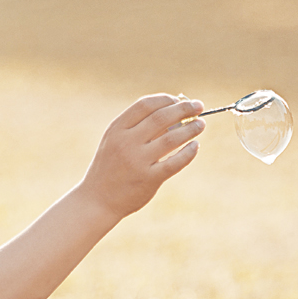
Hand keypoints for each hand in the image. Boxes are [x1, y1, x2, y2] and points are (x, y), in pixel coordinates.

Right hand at [79, 95, 203, 218]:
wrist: (97, 199)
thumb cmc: (110, 167)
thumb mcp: (115, 141)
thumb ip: (137, 127)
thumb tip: (173, 114)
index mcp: (117, 129)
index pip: (145, 105)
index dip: (166, 99)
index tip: (179, 100)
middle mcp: (126, 142)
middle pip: (161, 118)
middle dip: (183, 109)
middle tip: (198, 106)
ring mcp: (137, 161)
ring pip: (171, 138)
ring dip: (190, 129)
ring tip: (201, 124)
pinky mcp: (148, 179)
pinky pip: (174, 162)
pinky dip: (188, 152)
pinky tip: (195, 146)